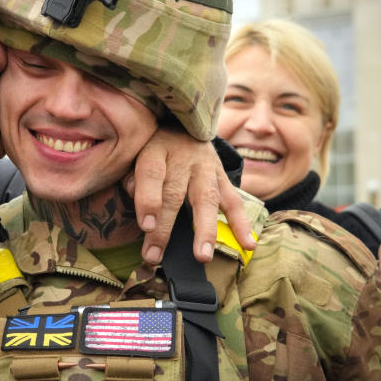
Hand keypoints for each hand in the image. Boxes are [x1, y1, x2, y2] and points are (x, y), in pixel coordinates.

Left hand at [126, 126, 255, 264]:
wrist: (184, 123)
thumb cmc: (152, 146)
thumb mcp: (136, 153)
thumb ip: (133, 180)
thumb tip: (142, 212)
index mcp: (156, 149)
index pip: (151, 174)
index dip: (148, 200)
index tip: (145, 226)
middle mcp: (183, 157)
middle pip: (174, 194)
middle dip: (164, 228)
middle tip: (155, 256)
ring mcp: (206, 167)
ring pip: (206, 199)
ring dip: (205, 230)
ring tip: (202, 256)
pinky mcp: (222, 176)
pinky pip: (233, 201)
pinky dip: (241, 224)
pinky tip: (247, 245)